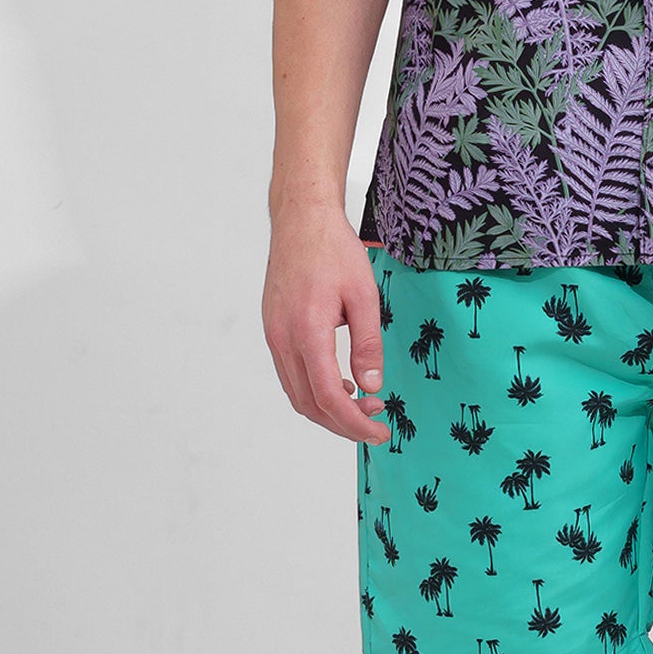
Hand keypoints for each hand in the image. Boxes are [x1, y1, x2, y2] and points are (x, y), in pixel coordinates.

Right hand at [262, 206, 389, 442]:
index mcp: (307, 331)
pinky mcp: (273, 330)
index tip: (379, 432)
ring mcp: (274, 336)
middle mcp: (283, 338)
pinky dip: (314, 390)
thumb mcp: (364, 296)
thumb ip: (368, 344)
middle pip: (309, 404)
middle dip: (343, 424)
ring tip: (363, 405)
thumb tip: (371, 386)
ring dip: (328, 409)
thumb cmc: (333, 251)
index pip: (328, 396)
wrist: (301, 221)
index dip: (354, 423)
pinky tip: (340, 382)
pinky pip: (290, 375)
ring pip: (297, 394)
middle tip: (376, 425)